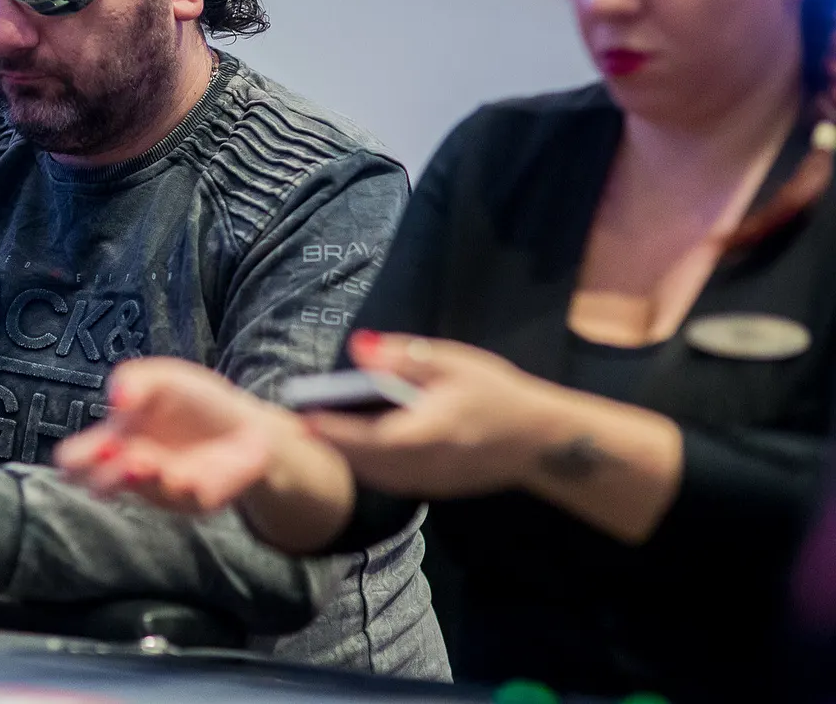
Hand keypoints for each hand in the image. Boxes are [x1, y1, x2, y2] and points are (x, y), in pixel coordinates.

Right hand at [57, 357, 299, 514]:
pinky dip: (182, 487)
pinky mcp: (193, 500)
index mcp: (115, 438)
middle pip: (98, 484)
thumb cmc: (194, 401)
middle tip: (118, 455)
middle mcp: (131, 468)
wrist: (247, 426)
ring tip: (144, 461)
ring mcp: (160, 487)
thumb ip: (135, 380)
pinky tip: (184, 476)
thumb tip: (115, 398)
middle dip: (102, 475)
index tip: (88, 448)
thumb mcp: (163, 378)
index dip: (72, 459)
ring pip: (138, 492)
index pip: (76, 459)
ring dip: (139, 478)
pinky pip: (181, 500)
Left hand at [306, 331, 560, 497]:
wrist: (540, 441)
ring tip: (317, 435)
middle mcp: (421, 467)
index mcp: (423, 435)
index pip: (365, 437)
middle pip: (361, 461)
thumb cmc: (497, 395)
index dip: (330, 429)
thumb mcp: (453, 364)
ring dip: (344, 458)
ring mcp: (427, 484)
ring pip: (372, 476)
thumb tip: (358, 347)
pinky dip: (366, 467)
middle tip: (296, 426)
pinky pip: (388, 481)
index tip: (300, 417)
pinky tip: (354, 450)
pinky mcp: (434, 491)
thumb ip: (403, 357)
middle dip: (329, 444)